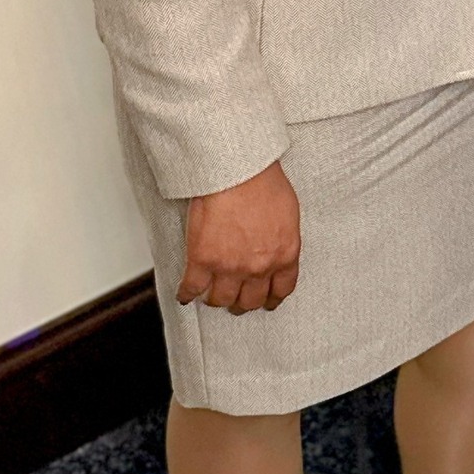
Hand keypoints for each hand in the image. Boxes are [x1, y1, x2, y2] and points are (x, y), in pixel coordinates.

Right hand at [177, 160, 301, 311]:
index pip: (281, 289)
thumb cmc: (263, 181)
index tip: (266, 301)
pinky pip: (192, 287)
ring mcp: (230, 267)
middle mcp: (259, 267)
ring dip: (216, 300)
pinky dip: (186, 294)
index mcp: (284, 255)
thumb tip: (276, 245)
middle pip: (250, 300)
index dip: (271, 299)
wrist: (238, 171)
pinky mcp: (203, 260)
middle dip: (243, 303)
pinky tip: (185, 295)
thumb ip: (283, 238)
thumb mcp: (288, 214)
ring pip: (221, 299)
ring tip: (210, 296)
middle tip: (236, 300)